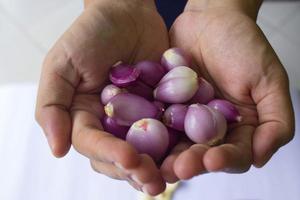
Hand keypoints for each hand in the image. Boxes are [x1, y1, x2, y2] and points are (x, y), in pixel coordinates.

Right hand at [35, 0, 167, 194]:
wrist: (128, 12)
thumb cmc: (91, 33)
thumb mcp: (62, 64)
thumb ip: (52, 105)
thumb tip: (56, 149)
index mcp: (84, 116)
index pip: (93, 144)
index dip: (109, 154)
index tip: (129, 159)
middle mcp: (109, 124)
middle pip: (118, 156)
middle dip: (134, 170)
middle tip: (153, 181)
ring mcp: (136, 119)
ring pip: (143, 152)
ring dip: (155, 167)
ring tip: (170, 178)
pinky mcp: (159, 111)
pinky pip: (167, 132)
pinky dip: (175, 145)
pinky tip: (187, 156)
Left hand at [160, 0, 294, 181]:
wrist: (211, 18)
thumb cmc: (244, 45)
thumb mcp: (270, 80)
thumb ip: (276, 121)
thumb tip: (260, 157)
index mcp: (239, 127)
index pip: (234, 153)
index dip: (225, 160)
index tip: (213, 160)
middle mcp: (211, 127)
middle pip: (202, 153)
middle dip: (191, 162)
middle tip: (178, 169)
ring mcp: (186, 118)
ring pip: (176, 142)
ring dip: (167, 154)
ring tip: (159, 163)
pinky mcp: (165, 105)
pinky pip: (157, 120)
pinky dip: (150, 130)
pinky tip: (140, 138)